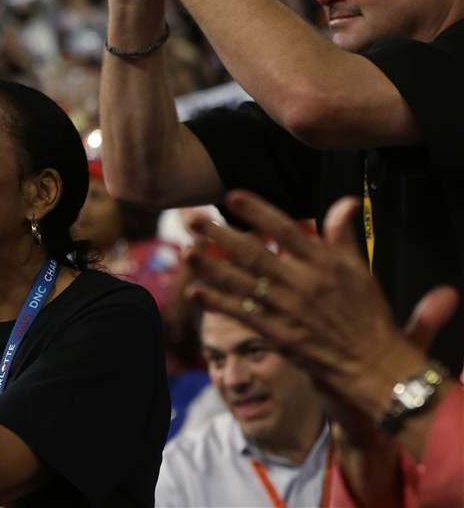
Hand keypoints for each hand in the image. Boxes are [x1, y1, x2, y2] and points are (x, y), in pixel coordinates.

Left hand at [183, 190, 434, 406]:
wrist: (372, 364)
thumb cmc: (366, 314)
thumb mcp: (360, 269)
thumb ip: (344, 235)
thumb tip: (344, 200)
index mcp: (324, 263)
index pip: (286, 230)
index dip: (258, 212)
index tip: (232, 196)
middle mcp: (303, 284)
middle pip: (254, 255)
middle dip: (220, 236)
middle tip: (192, 220)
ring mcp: (288, 310)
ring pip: (242, 284)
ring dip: (211, 268)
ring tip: (186, 252)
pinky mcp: (278, 334)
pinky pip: (242, 314)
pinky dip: (218, 303)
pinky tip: (195, 291)